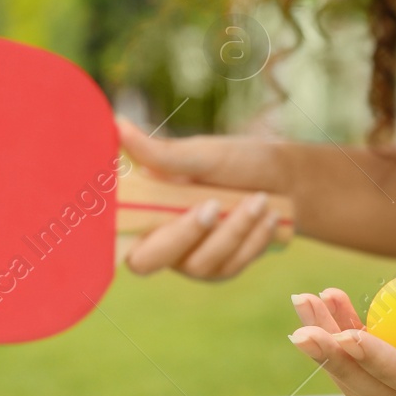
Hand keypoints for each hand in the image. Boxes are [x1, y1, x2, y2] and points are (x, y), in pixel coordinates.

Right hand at [117, 118, 288, 280]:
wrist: (285, 179)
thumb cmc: (237, 161)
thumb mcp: (202, 154)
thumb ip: (161, 154)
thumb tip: (117, 125)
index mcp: (144, 208)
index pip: (112, 236)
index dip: (110, 239)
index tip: (141, 215)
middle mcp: (159, 239)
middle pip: (147, 262)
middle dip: (183, 235)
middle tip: (213, 205)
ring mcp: (189, 260)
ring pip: (199, 265)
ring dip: (233, 231)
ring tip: (260, 199)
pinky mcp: (220, 269)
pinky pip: (229, 266)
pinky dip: (252, 240)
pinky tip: (270, 216)